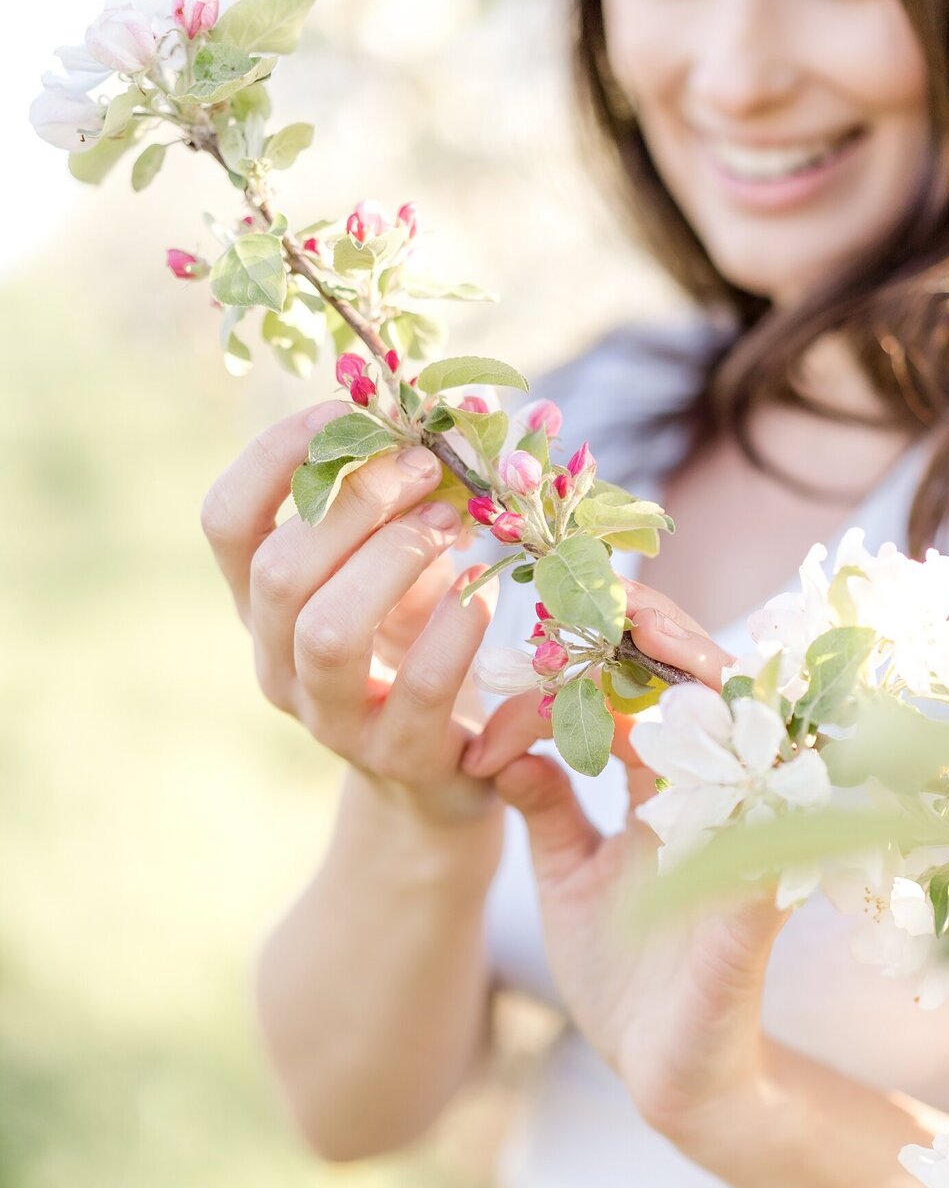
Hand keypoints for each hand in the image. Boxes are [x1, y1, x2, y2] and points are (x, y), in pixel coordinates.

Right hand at [200, 400, 500, 824]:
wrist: (446, 774)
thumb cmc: (419, 647)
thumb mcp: (398, 573)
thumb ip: (398, 509)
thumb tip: (432, 424)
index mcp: (263, 605)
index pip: (226, 521)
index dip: (275, 456)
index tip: (346, 413)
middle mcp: (278, 661)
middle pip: (278, 571)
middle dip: (356, 504)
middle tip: (425, 467)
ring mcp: (331, 718)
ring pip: (327, 633)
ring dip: (394, 562)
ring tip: (453, 527)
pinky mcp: (397, 759)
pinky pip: (418, 690)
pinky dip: (455, 632)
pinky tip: (483, 601)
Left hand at [462, 580, 787, 1144]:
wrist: (670, 1079)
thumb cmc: (625, 976)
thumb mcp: (568, 876)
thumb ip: (546, 806)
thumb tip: (503, 743)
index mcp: (670, 796)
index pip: (648, 695)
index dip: (607, 647)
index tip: (555, 604)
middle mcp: (716, 805)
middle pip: (707, 690)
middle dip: (659, 636)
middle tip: (606, 590)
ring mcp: (745, 846)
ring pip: (745, 732)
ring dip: (693, 678)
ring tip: (638, 629)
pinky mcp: (755, 904)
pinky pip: (760, 830)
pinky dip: (735, 781)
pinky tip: (680, 729)